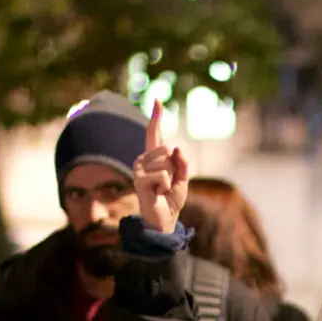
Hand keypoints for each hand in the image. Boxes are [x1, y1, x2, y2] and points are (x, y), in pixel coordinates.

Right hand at [134, 100, 188, 233]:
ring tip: (162, 189)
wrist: (164, 220)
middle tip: (168, 183)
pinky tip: (158, 194)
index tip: (158, 100)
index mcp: (154, 157)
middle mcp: (143, 160)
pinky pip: (163, 176)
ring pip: (166, 164)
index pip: (155, 134)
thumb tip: (176, 148)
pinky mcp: (139, 180)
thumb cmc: (171, 199)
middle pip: (168, 150)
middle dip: (175, 168)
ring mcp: (139, 169)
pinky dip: (167, 186)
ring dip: (171, 179)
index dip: (156, 117)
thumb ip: (182, 163)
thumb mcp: (183, 178)